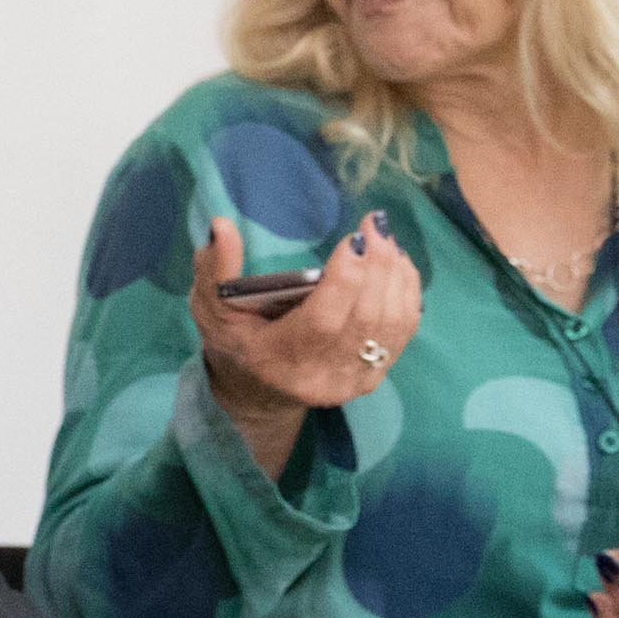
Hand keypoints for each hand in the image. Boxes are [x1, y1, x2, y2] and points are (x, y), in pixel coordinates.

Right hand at [194, 215, 420, 477]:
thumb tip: (222, 225)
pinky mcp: (373, 377)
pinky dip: (406, 292)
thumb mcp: (212, 308)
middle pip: (365, 318)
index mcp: (278, 360)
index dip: (346, 279)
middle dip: (378, 266)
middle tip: (374, 225)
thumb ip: (215, 269)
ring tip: (386, 238)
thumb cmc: (234, 341)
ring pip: (391, 323)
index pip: (323, 322)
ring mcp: (352, 381)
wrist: (258, 392)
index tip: (355, 238)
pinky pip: (403, 331)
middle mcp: (321, 378)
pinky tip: (397, 264)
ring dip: (396, 274)